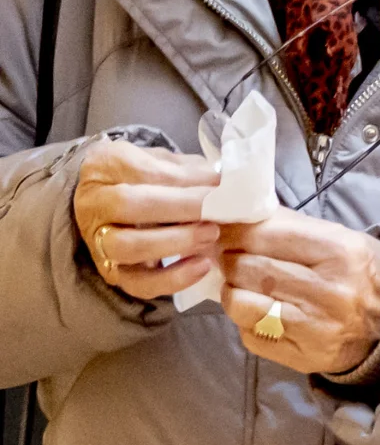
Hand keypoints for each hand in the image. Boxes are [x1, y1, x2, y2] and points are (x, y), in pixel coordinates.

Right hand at [73, 138, 221, 303]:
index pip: (141, 171)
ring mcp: (98, 241)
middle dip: (179, 208)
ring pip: (128, 247)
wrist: (116, 204)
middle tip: (217, 209)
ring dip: (176, 242)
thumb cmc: (147, 178)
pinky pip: (138, 283)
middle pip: (127, 205)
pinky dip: (173, 278)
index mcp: (104, 166)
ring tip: (211, 235)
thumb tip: (222, 184)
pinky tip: (202, 265)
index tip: (219, 185)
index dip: (183, 180)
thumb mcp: (164, 162)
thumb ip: (188, 171)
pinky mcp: (112, 272)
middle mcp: (92, 204)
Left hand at [216, 207, 379, 380]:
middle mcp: (328, 291)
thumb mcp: (343, 239)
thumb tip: (238, 217)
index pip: (264, 235)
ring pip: (241, 303)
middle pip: (247, 268)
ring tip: (243, 286)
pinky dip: (247, 321)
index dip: (234, 231)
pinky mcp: (303, 356)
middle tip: (232, 258)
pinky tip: (261, 312)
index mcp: (341, 252)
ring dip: (233, 291)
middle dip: (231, 260)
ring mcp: (314, 328)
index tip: (224, 231)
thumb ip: (291, 227)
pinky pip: (250, 335)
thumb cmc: (364, 274)